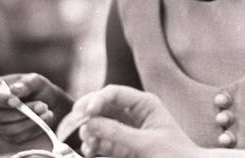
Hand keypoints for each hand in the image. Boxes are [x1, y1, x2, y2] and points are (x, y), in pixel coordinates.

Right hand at [0, 73, 72, 144]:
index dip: (0, 100)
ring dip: (30, 121)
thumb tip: (13, 91)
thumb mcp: (36, 81)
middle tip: (42, 105)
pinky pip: (18, 138)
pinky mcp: (9, 137)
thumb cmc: (38, 89)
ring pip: (8, 129)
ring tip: (47, 112)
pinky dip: (33, 129)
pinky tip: (45, 120)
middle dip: (22, 112)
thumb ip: (26, 84)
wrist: (50, 103)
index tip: (16, 101)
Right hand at [60, 85, 197, 157]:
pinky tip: (90, 150)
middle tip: (69, 127)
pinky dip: (92, 144)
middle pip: (101, 106)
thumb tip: (89, 123)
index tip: (84, 113)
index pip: (114, 93)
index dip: (96, 100)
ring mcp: (126, 130)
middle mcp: (133, 113)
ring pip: (97, 124)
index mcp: (144, 104)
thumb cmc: (175, 154)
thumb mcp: (147, 143)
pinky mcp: (121, 146)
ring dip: (87, 132)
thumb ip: (118, 133)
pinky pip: (100, 140)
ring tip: (88, 144)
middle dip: (84, 115)